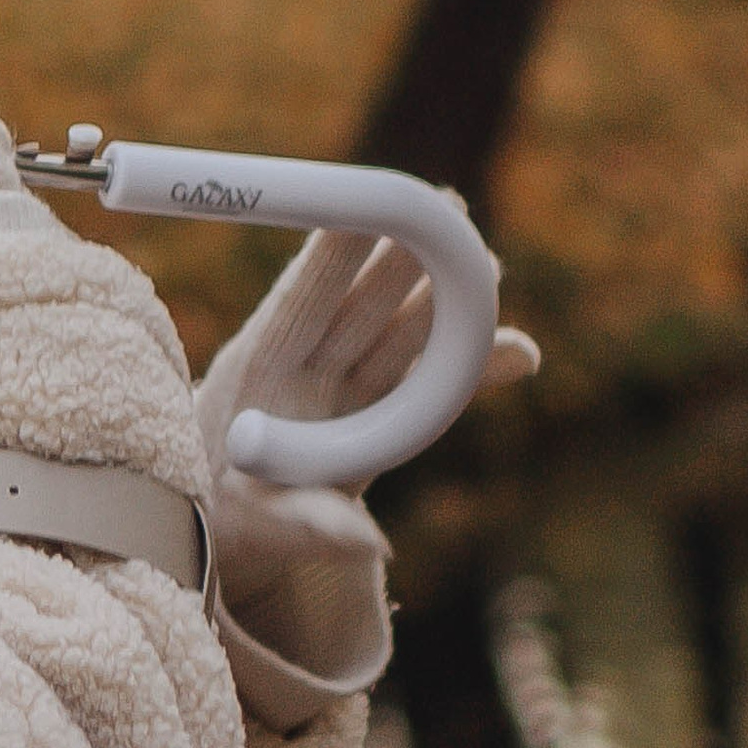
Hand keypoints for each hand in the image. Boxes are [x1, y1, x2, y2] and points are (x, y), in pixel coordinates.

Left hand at [196, 233, 536, 702]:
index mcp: (259, 369)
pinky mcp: (374, 416)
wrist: (230, 540)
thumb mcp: (255, 528)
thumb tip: (374, 545)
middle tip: (450, 209)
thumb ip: (309, 526)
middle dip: (403, 254)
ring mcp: (342, 388)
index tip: (367, 202)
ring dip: (442, 302)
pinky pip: (426, 384)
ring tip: (490, 269)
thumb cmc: (226, 524)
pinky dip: (471, 372)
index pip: (302, 297)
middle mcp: (304, 367)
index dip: (335, 250)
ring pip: (399, 332)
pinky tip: (520, 354)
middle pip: (361, 299)